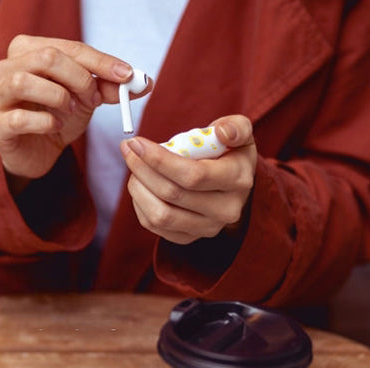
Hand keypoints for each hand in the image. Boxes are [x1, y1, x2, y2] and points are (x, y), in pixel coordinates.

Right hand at [0, 35, 150, 191]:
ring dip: (58, 96)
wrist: (37, 152)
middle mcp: (6, 68)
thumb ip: (109, 87)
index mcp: (27, 51)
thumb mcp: (86, 99)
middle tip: (93, 99)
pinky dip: (45, 122)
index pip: (68, 47)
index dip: (99, 61)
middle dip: (79, 79)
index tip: (126, 75)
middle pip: (46, 57)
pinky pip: (18, 118)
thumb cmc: (56, 116)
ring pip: (23, 82)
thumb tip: (144, 82)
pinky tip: (56, 126)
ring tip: (72, 110)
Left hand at [121, 115, 256, 243]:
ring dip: (138, 188)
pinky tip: (140, 184)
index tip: (136, 143)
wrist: (232, 182)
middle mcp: (226, 210)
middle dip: (142, 169)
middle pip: (172, 194)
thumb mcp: (240, 131)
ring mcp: (207, 228)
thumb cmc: (230, 150)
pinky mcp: (188, 237)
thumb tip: (222, 132)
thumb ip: (236, 127)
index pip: (194, 175)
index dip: (159, 160)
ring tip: (134, 166)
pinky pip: (154, 225)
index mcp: (238, 180)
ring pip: (160, 215)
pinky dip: (140, 203)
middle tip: (129, 149)